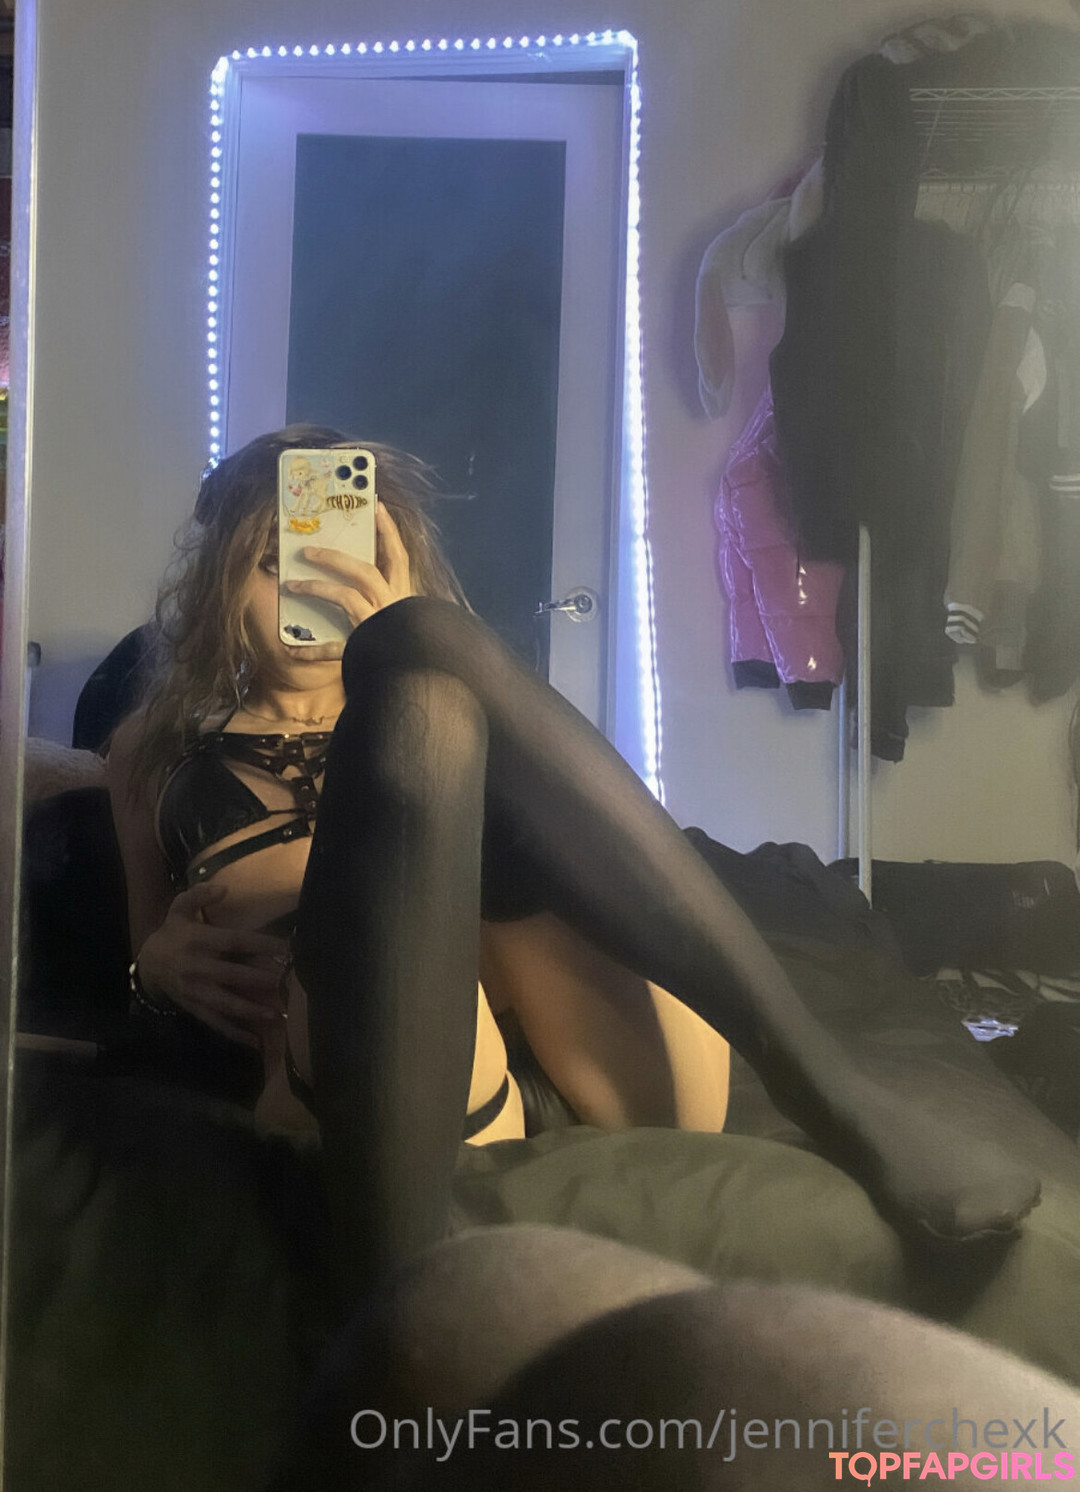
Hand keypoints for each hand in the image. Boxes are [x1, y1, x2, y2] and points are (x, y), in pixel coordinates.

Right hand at [136, 883, 289, 1048]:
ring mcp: (196, 991)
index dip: (262, 943)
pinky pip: (216, 1023)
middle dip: (262, 980)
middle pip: (234, 975)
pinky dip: (235, 1033)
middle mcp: (198, 967)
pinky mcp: (195, 1009)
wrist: (147, 965)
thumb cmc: (173, 933)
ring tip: (277, 1014)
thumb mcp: (179, 908)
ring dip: (252, 1010)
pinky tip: (255, 1041)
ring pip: (227, 1003)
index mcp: (199, 940)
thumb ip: (199, 895)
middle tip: (289, 983)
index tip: (288, 947)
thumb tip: (224, 888)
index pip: (236, 941)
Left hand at [281, 505, 414, 658]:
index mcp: (403, 596)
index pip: (397, 556)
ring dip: (317, 587)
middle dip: (334, 557)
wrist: (415, 684)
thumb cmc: (408, 648)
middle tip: (308, 549)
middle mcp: (391, 606)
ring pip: (346, 596)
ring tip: (292, 584)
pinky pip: (332, 647)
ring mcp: (376, 626)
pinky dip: (311, 649)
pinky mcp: (363, 650)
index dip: (387, 530)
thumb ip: (390, 597)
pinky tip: (292, 648)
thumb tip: (368, 576)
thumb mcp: (404, 617)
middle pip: (364, 570)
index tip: (375, 506)